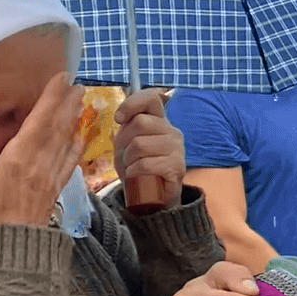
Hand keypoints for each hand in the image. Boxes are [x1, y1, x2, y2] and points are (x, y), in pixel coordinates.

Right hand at [0, 72, 84, 226]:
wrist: (13, 248)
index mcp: (19, 158)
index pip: (39, 121)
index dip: (51, 98)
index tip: (61, 80)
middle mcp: (41, 163)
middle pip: (58, 127)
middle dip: (67, 104)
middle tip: (77, 84)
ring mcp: (51, 176)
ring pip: (66, 142)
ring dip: (74, 120)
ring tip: (81, 103)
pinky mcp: (55, 188)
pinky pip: (70, 162)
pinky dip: (76, 146)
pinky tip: (80, 137)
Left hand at [113, 88, 184, 205]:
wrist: (153, 196)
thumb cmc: (139, 166)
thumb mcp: (128, 142)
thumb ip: (127, 125)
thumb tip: (121, 117)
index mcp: (160, 121)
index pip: (151, 98)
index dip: (131, 104)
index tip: (119, 119)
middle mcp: (172, 131)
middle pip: (140, 122)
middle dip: (124, 141)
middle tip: (126, 156)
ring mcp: (177, 149)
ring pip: (140, 144)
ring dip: (128, 159)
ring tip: (133, 168)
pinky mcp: (177, 167)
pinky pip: (145, 164)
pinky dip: (134, 172)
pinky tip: (138, 177)